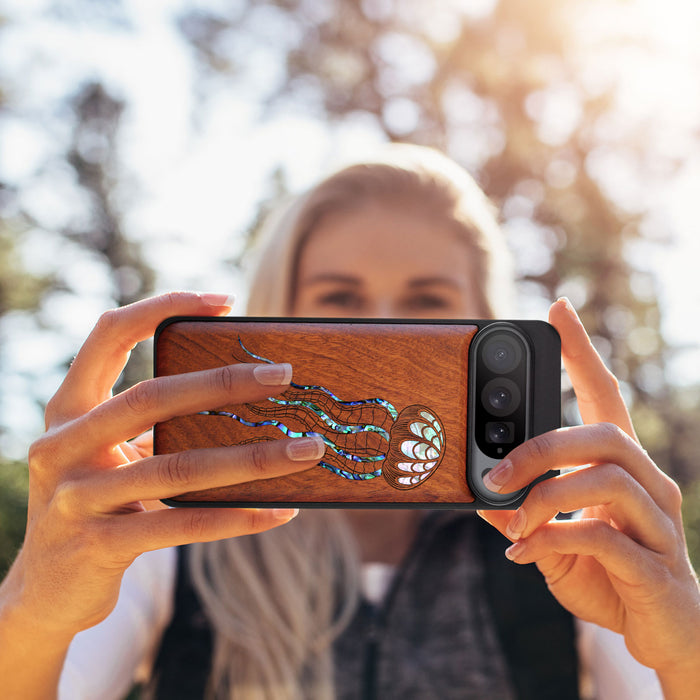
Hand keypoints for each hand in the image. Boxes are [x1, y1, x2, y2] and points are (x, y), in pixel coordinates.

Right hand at [3, 292, 323, 639]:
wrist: (46, 590)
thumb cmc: (98, 503)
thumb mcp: (112, 455)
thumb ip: (155, 426)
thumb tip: (246, 399)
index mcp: (68, 409)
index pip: (108, 335)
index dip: (162, 307)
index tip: (225, 301)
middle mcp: (62, 445)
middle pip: (151, 398)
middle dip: (223, 383)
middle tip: (284, 375)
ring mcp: (76, 498)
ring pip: (177, 468)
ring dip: (252, 458)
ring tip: (307, 450)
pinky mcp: (99, 546)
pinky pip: (182, 525)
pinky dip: (237, 517)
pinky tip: (280, 511)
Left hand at [478, 298, 699, 690]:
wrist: (664, 635)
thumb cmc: (609, 577)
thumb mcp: (553, 540)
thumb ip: (522, 515)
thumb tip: (480, 496)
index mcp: (622, 468)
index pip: (605, 396)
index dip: (582, 352)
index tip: (558, 309)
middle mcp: (649, 484)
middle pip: (604, 434)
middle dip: (541, 447)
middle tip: (495, 472)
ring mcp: (659, 523)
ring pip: (606, 479)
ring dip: (545, 497)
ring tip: (512, 522)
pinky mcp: (656, 566)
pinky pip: (604, 537)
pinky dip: (553, 540)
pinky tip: (524, 554)